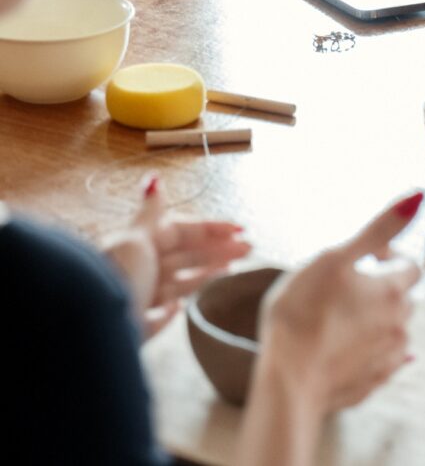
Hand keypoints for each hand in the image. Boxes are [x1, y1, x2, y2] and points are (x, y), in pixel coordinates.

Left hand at [102, 175, 251, 337]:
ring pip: (179, 284)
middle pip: (184, 257)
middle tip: (249, 249)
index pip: (181, 232)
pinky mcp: (138, 327)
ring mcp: (139, 298)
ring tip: (233, 270)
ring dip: (206, 275)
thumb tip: (153, 179)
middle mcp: (139, 269)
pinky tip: (182, 307)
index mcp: (139, 245)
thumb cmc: (117, 275)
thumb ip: (151, 214)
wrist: (91, 322)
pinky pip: (160, 315)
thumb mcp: (135, 238)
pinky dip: (172, 310)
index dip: (210, 229)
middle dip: (217, 251)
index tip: (239, 229)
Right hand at [256, 190, 423, 413]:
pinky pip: (379, 361)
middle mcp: (399, 325)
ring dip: (375, 319)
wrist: (287, 381)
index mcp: (393, 291)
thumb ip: (378, 228)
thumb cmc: (302, 313)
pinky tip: (343, 348)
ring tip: (338, 318)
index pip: (409, 266)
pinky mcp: (372, 383)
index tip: (362, 258)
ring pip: (392, 329)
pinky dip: (368, 350)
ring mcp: (388, 358)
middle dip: (380, 287)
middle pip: (402, 297)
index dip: (388, 256)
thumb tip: (418, 196)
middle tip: (345, 287)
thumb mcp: (334, 257)